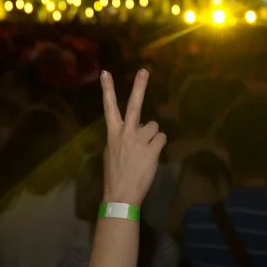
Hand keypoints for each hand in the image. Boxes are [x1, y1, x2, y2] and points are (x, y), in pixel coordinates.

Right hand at [101, 69, 166, 205]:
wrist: (120, 195)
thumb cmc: (115, 174)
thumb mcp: (110, 151)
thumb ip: (121, 137)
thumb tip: (134, 128)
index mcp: (112, 133)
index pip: (108, 107)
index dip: (107, 89)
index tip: (106, 72)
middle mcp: (125, 133)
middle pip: (134, 105)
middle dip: (139, 86)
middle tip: (144, 71)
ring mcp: (139, 141)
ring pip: (154, 126)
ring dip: (152, 136)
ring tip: (145, 150)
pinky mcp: (152, 150)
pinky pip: (161, 138)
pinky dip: (159, 145)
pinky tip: (152, 156)